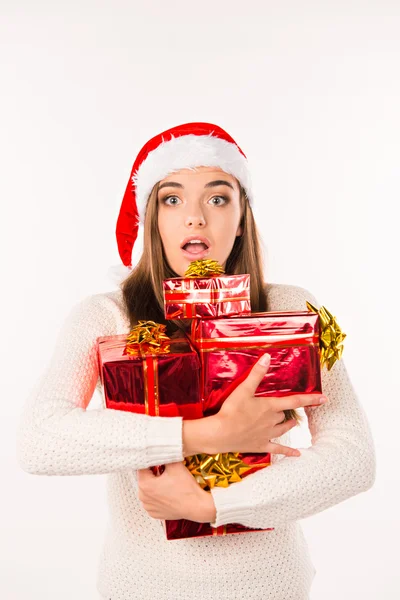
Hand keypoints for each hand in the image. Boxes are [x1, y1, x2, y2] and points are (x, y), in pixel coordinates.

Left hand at [137, 461, 215, 522]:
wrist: (197, 505)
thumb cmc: (186, 487)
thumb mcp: (175, 465)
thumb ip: (164, 456)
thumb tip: (158, 451)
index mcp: (144, 484)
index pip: (142, 467)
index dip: (151, 462)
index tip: (158, 461)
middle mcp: (143, 497)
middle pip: (144, 479)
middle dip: (153, 474)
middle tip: (165, 472)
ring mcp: (148, 507)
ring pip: (148, 490)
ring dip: (155, 485)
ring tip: (167, 483)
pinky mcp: (154, 513)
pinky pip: (152, 501)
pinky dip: (157, 496)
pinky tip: (168, 493)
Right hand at [214, 352, 328, 455]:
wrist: (221, 433)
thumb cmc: (231, 410)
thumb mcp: (244, 389)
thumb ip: (257, 374)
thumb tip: (267, 357)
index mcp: (270, 407)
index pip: (295, 401)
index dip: (310, 399)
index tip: (323, 398)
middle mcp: (272, 421)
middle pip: (285, 414)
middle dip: (288, 411)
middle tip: (289, 408)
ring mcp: (267, 435)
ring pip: (283, 429)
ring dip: (288, 425)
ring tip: (293, 422)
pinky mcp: (260, 445)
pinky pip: (278, 449)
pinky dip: (288, 452)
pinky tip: (297, 454)